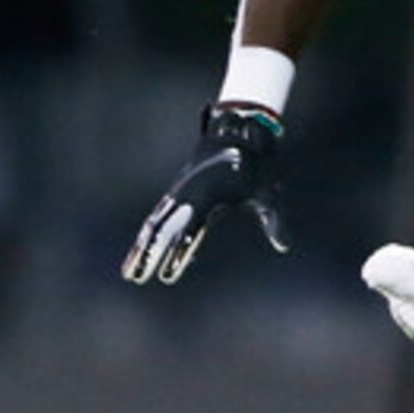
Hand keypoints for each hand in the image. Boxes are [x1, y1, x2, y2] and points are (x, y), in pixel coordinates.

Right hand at [122, 105, 289, 285]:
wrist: (237, 133)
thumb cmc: (255, 166)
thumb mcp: (268, 194)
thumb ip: (274, 220)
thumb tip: (284, 246)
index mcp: (208, 199)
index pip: (189, 232)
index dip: (178, 254)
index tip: (169, 275)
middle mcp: (188, 197)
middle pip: (162, 231)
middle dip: (149, 255)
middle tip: (137, 279)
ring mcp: (180, 194)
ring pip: (154, 225)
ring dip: (141, 248)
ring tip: (129, 273)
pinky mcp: (178, 192)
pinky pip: (158, 217)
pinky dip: (147, 234)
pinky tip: (141, 250)